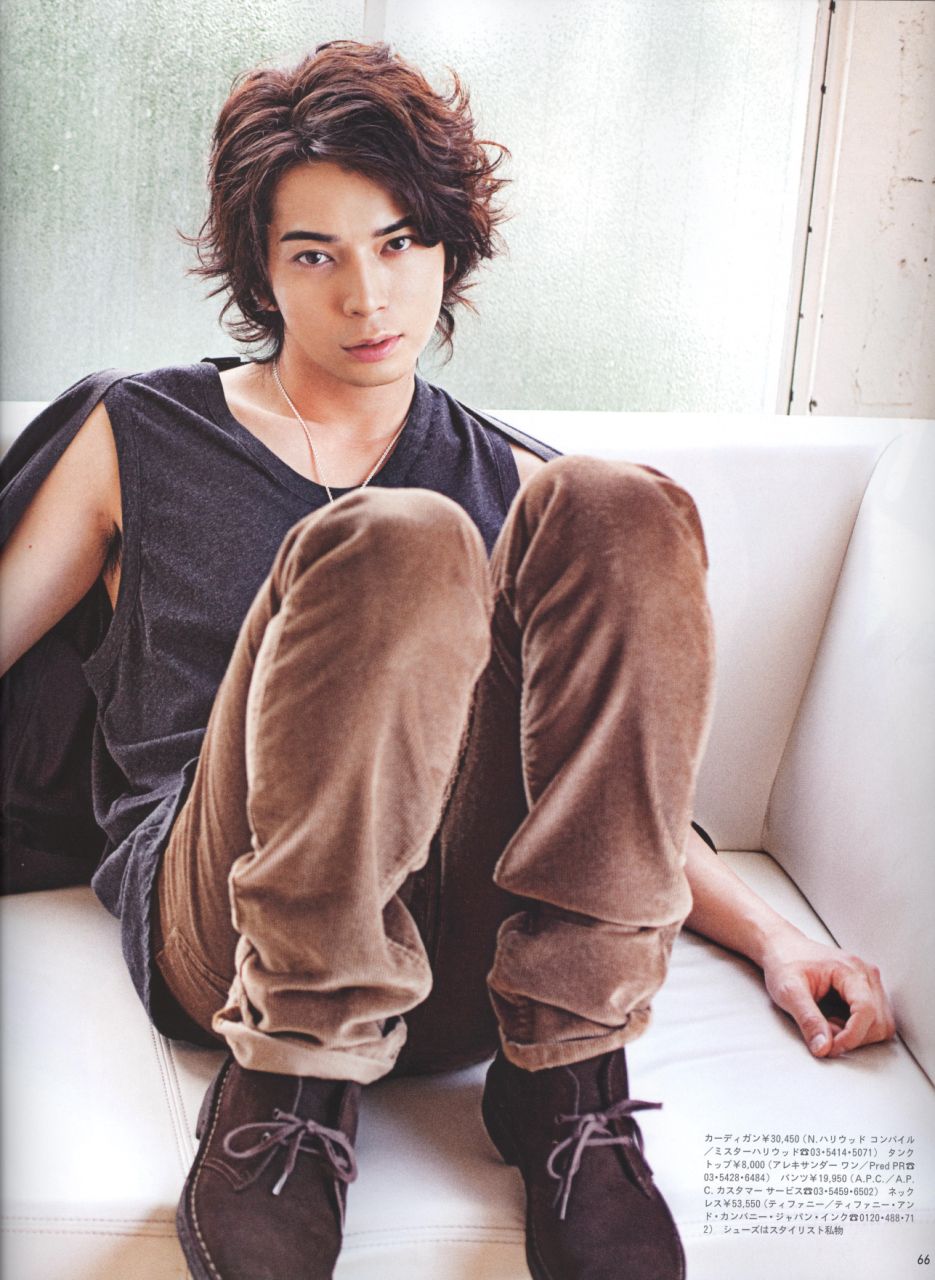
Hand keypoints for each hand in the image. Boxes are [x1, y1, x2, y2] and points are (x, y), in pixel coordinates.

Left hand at [760, 929, 895, 1057]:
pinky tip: (834, 1021)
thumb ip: (807, 1019)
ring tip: (828, 1025)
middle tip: (824, 1034)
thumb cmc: (785, 962)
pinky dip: (856, 1030)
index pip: (866, 1010)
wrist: (783, 948)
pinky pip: (875, 1021)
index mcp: (849, 969)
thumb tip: (824, 1048)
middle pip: (879, 1022)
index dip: (852, 1036)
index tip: (831, 1048)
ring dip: (856, 1035)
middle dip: (853, 1037)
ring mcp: (869, 982)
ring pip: (881, 1024)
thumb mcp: (788, 991)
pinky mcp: (867, 991)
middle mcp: (866, 974)